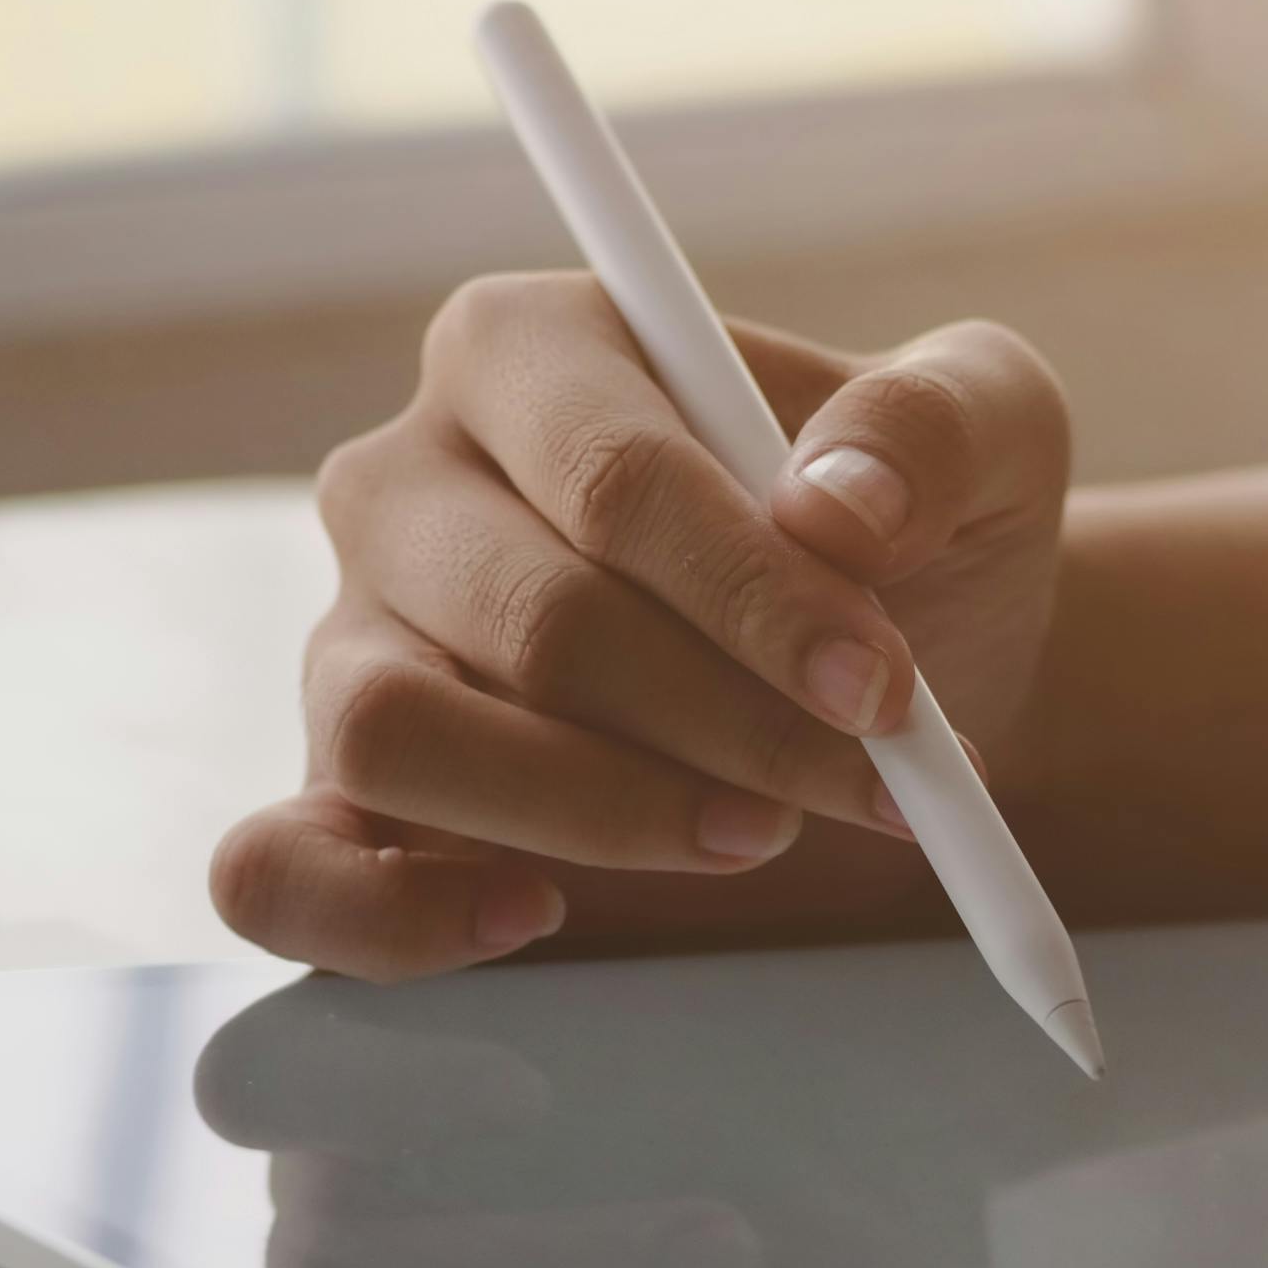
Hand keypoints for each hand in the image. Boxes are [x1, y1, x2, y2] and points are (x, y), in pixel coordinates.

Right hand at [211, 272, 1073, 976]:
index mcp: (530, 349)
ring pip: (396, 733)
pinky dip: (384, 914)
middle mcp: (406, 478)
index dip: (753, 600)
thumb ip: (933, 425)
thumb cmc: (915, 536)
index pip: (612, 478)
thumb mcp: (990, 435)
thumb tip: (838, 506)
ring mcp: (351, 638)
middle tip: (860, 785)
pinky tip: (533, 918)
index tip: (886, 694)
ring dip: (593, 814)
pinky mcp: (336, 791)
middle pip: (527, 615)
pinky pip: (276, 866)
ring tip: (749, 834)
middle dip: (720, 723)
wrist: (888, 689)